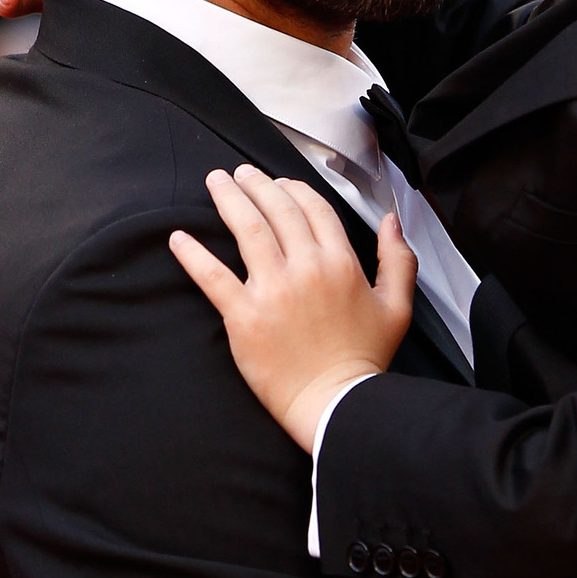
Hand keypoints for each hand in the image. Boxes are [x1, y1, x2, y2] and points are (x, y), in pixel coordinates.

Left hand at [170, 165, 417, 449]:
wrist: (337, 404)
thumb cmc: (364, 360)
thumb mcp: (396, 307)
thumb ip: (397, 259)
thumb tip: (391, 221)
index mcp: (341, 263)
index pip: (313, 209)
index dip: (294, 189)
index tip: (279, 183)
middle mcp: (306, 269)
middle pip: (277, 211)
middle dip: (256, 184)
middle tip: (238, 174)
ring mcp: (273, 291)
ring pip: (247, 230)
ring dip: (228, 201)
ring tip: (215, 183)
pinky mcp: (245, 317)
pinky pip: (213, 277)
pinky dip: (193, 254)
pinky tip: (179, 238)